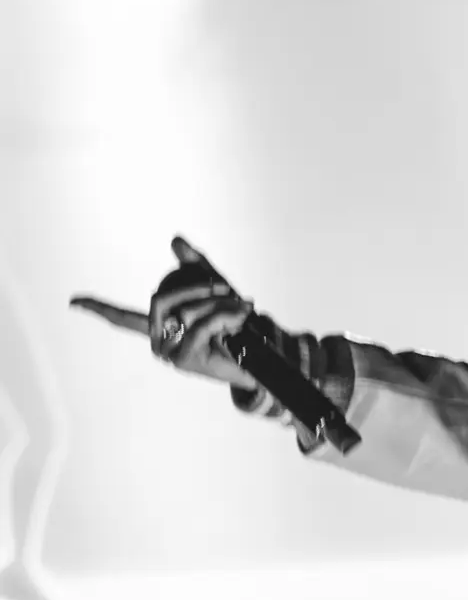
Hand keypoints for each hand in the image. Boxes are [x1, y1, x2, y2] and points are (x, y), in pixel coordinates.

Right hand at [71, 236, 257, 391]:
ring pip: (183, 311)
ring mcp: (169, 354)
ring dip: (219, 302)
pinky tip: (242, 316)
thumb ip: (195, 266)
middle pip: (159, 299)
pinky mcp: (185, 360)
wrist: (264, 357)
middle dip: (195, 287)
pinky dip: (226, 314)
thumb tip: (175, 239)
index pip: (122, 318)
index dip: (98, 308)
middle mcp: (158, 343)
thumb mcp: (216, 290)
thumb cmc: (238, 326)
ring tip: (243, 305)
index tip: (72, 301)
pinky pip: (201, 323)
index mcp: (159, 328)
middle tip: (225, 286)